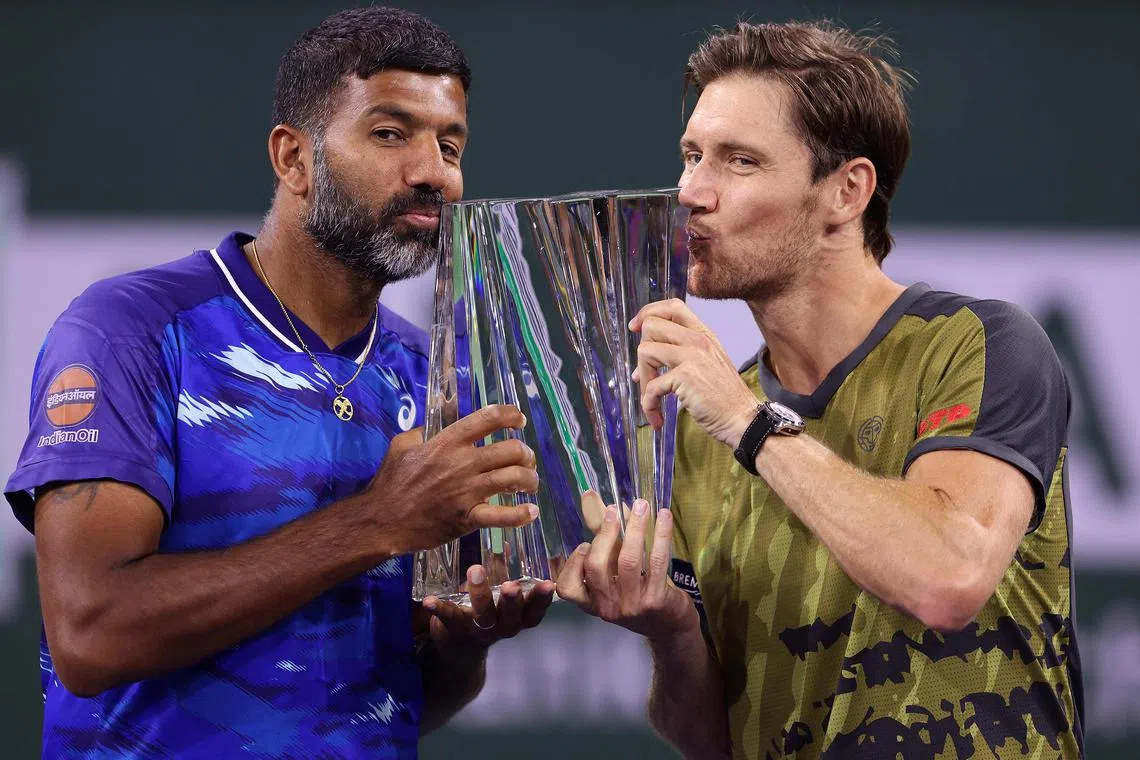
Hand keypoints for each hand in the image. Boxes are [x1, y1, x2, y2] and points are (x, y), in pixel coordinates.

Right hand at [365, 404, 539, 554]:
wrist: (382, 520)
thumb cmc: (390, 483)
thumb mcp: (401, 446)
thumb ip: (422, 432)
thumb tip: (433, 428)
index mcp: (447, 442)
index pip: (488, 418)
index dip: (510, 415)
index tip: (519, 420)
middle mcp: (462, 463)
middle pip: (510, 450)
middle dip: (525, 453)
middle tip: (525, 460)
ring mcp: (467, 490)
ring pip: (514, 478)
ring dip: (529, 479)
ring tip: (529, 482)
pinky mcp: (468, 517)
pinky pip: (501, 516)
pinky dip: (520, 515)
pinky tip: (531, 512)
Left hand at [422, 565, 555, 661]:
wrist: (460, 646)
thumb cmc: (487, 612)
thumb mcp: (500, 596)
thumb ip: (505, 571)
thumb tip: (509, 541)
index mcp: (518, 617)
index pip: (535, 611)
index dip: (542, 599)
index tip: (549, 583)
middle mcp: (503, 626)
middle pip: (511, 615)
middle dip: (512, 600)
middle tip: (511, 584)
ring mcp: (480, 630)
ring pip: (483, 615)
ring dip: (480, 594)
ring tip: (476, 571)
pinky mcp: (456, 629)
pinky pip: (449, 618)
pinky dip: (439, 609)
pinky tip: (429, 600)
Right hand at [557, 497, 696, 640]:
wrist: (671, 627)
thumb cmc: (639, 594)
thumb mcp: (617, 574)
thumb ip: (605, 541)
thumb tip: (591, 497)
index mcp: (593, 602)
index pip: (568, 588)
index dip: (572, 562)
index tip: (585, 541)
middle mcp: (607, 607)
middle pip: (596, 568)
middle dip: (605, 534)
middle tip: (614, 511)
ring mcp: (631, 606)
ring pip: (628, 561)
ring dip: (635, 528)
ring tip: (642, 505)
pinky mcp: (656, 601)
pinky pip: (656, 562)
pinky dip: (660, 535)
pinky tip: (664, 517)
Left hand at [630, 299, 759, 448]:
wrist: (742, 419)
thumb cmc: (724, 398)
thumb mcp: (708, 363)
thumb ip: (681, 353)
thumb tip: (643, 361)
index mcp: (703, 334)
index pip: (672, 306)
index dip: (648, 313)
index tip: (635, 327)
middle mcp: (698, 339)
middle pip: (651, 326)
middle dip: (641, 354)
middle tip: (645, 378)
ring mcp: (692, 356)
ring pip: (645, 351)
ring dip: (642, 380)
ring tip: (650, 400)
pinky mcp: (685, 376)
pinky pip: (651, 386)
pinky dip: (649, 405)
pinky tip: (657, 418)